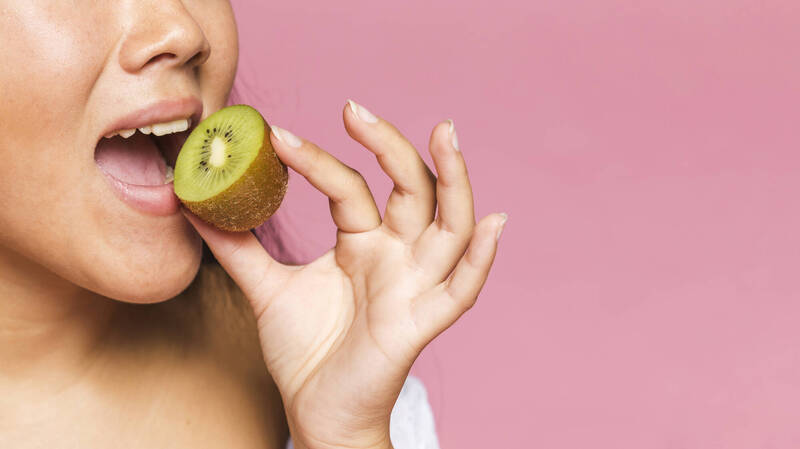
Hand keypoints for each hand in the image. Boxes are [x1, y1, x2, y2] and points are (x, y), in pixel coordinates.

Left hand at [182, 100, 505, 448]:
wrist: (315, 410)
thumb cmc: (306, 350)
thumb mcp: (268, 288)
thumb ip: (238, 247)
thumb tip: (191, 202)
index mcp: (365, 242)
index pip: (351, 187)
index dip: (317, 161)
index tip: (276, 136)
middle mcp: (397, 255)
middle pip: (411, 189)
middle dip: (391, 146)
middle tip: (355, 109)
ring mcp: (413, 285)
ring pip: (449, 225)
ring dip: (455, 180)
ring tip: (445, 134)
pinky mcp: (420, 323)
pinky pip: (460, 291)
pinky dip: (480, 260)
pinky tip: (493, 225)